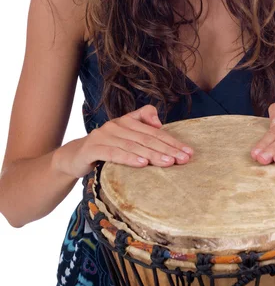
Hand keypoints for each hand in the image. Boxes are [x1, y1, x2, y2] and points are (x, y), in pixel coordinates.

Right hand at [54, 104, 193, 177]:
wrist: (74, 157)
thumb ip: (142, 125)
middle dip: (168, 149)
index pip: (155, 132)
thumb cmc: (106, 148)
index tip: (188, 152)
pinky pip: (114, 153)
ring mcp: (104, 135)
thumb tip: (160, 124)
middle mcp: (117, 125)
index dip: (172, 141)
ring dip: (153, 154)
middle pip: (148, 138)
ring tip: (169, 162)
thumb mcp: (125, 138)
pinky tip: (142, 163)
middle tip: (184, 159)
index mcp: (128, 122)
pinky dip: (129, 158)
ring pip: (134, 146)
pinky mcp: (93, 147)